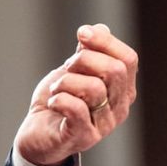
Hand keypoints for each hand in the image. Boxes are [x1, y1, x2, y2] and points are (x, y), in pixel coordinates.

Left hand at [14, 23, 137, 165]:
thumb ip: (88, 52)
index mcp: (121, 89)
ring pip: (93, 88)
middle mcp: (119, 107)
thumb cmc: (58, 103)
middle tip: (67, 68)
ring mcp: (104, 124)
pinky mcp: (84, 137)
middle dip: (84, 60)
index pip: (128, 58)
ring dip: (66, 81)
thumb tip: (101, 28)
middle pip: (115, 70)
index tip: (81, 34)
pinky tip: (52, 101)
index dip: (105, 41)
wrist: (38, 135)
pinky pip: (76, 109)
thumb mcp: (73, 72)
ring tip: (56, 89)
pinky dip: (58, 99)